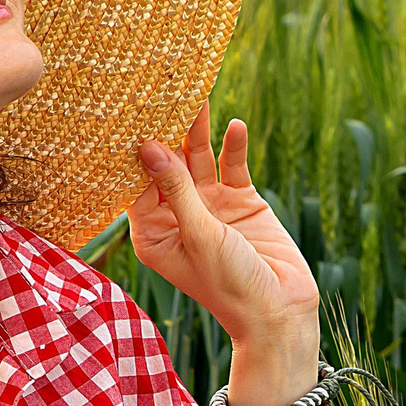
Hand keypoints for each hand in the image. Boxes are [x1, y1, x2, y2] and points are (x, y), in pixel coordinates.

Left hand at [128, 113, 319, 354]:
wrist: (279, 311)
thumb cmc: (229, 284)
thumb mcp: (199, 234)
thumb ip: (176, 189)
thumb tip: (148, 147)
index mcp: (152, 233)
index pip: (135, 183)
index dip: (133, 152)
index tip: (127, 116)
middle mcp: (177, 216)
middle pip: (166, 165)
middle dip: (166, 133)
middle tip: (161, 94)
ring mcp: (210, 207)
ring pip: (199, 160)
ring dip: (198, 131)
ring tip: (196, 97)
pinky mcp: (241, 201)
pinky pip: (233, 166)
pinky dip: (234, 146)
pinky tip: (235, 125)